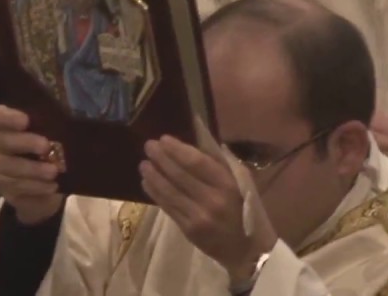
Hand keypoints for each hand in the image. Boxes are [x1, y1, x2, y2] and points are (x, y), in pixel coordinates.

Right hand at [0, 106, 63, 224]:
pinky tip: (51, 186)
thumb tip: (68, 112)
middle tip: (46, 146)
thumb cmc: (51, 147)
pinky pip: (15, 188)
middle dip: (25, 143)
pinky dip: (35, 187)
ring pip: (8, 168)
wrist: (47, 181)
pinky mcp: (3, 189)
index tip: (26, 120)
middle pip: (2, 140)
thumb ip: (55, 121)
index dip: (9, 117)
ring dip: (32, 170)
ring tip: (53, 172)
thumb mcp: (54, 131)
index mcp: (6, 124)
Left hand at [141, 136, 275, 283]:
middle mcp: (212, 200)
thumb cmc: (241, 209)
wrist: (244, 249)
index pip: (197, 162)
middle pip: (180, 175)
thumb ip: (218, 165)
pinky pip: (168, 207)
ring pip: (170, 192)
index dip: (178, 149)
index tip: (163, 139)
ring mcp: (199, 216)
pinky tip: (147, 183)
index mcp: (227, 184)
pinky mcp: (188, 230)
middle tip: (148, 146)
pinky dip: (155, 193)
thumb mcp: (239, 183)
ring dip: (154, 176)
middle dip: (161, 158)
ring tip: (143, 164)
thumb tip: (192, 145)